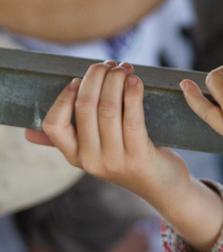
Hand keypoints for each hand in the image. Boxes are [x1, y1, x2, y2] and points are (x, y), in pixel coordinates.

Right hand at [25, 61, 188, 207]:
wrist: (164, 188)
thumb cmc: (129, 161)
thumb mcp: (96, 153)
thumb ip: (70, 140)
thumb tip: (29, 133)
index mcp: (76, 156)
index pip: (54, 125)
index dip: (63, 98)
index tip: (77, 80)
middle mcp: (92, 160)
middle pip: (85, 107)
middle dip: (96, 77)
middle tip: (109, 64)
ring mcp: (115, 160)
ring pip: (109, 108)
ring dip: (116, 80)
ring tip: (125, 67)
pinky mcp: (139, 156)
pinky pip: (133, 117)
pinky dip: (133, 93)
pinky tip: (135, 80)